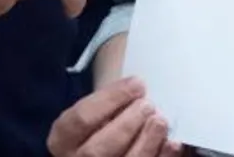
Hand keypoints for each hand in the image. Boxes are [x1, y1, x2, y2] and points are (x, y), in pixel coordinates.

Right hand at [48, 77, 182, 156]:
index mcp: (62, 140)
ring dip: (146, 141)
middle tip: (148, 105)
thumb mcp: (90, 117)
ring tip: (160, 121)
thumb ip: (105, 106)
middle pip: (99, 148)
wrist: (99, 154)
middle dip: (128, 124)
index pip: (81, 118)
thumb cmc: (95, 132)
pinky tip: (171, 143)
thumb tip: (136, 88)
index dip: (111, 98)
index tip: (137, 84)